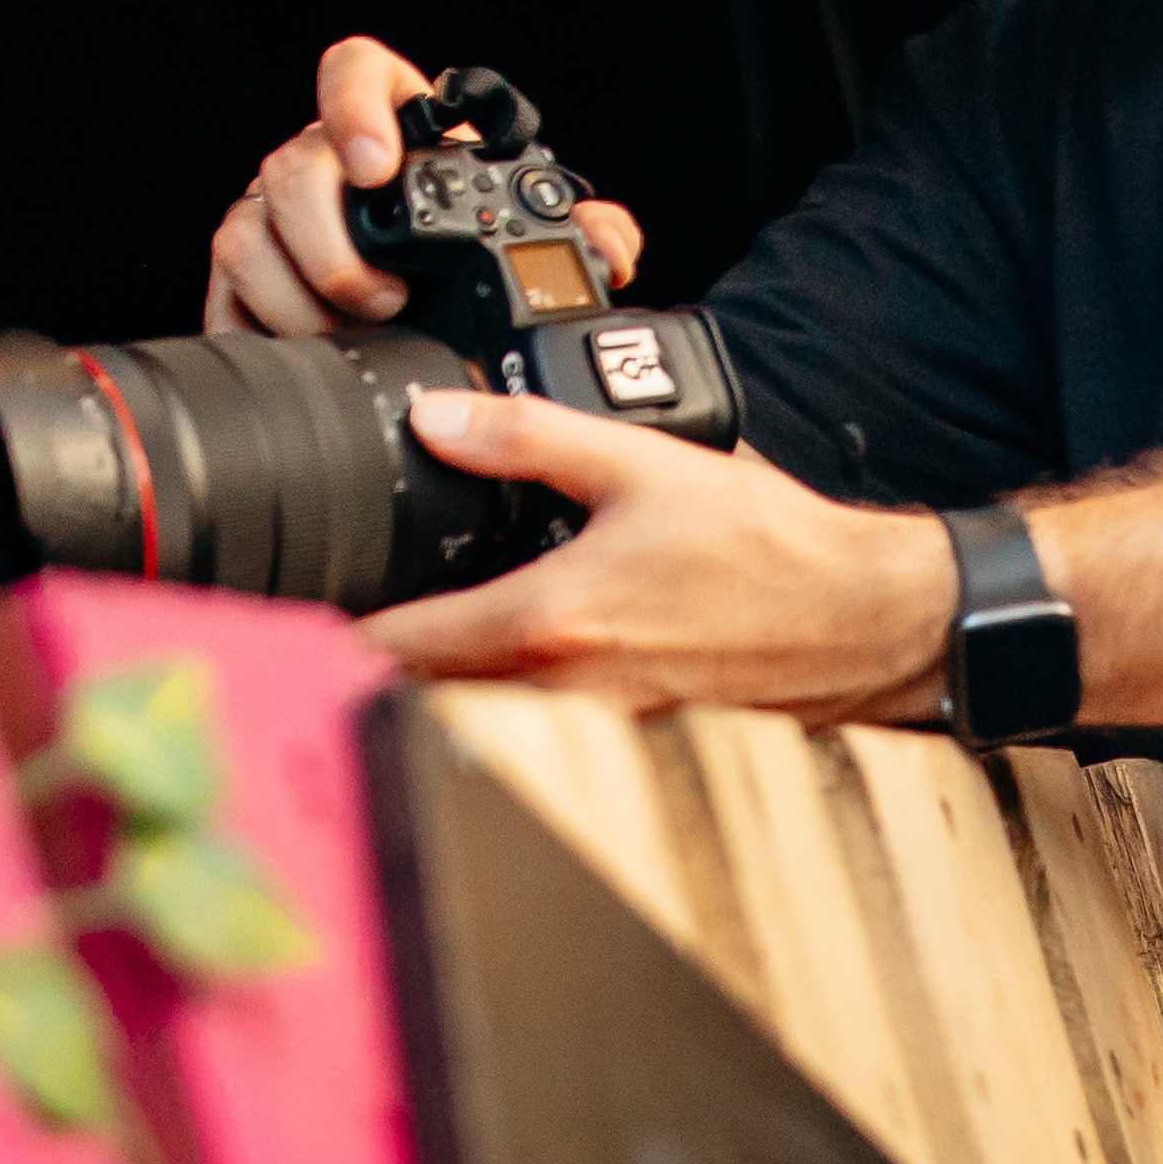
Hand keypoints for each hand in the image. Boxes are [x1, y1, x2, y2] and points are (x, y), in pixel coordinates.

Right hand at [203, 36, 641, 333]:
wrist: (428, 309)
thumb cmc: (474, 252)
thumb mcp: (529, 233)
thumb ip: (583, 229)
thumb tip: (608, 246)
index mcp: (393, 126)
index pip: (355, 72)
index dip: (356, 106)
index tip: (376, 166)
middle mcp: (322, 161)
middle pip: (293, 168)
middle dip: (333, 244)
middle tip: (383, 297)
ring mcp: (274, 214)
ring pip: (248, 232)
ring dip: (298, 295)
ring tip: (352, 333)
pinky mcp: (246, 273)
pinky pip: (224, 290)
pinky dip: (261, 327)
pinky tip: (301, 352)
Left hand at [361, 388, 957, 720]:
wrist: (866, 625)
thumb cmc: (772, 552)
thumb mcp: (647, 465)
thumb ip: (530, 438)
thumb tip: (436, 418)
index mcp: (547, 623)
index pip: (396, 648)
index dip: (334, 632)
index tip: (296, 609)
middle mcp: (558, 695)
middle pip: (418, 699)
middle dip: (371, 667)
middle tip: (332, 627)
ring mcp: (590, 733)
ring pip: (473, 723)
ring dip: (431, 692)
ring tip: (409, 644)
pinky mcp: (625, 744)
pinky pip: (532, 732)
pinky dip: (498, 706)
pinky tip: (507, 666)